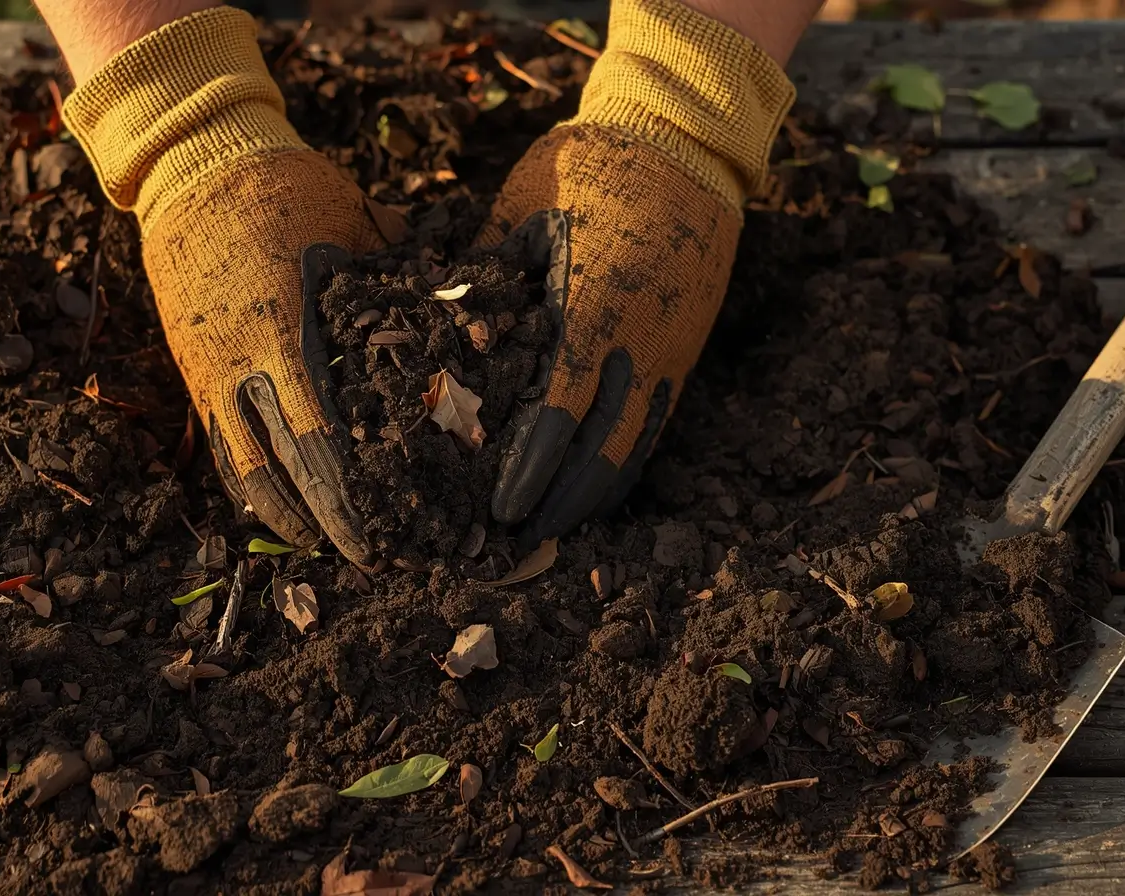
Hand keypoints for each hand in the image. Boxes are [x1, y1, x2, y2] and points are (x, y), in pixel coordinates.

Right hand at [62, 8, 379, 561]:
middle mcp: (238, 363)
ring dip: (285, 517)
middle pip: (280, 473)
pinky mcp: (193, 372)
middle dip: (327, 524)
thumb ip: (412, 279)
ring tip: (327, 545)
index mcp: (283, 328)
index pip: (319, 438)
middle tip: (372, 558)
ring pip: (241, 472)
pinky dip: (253, 486)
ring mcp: (208, 372)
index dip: (353, 496)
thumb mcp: (361, 226)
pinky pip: (221, 448)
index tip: (393, 531)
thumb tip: (483, 315)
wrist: (192, 164)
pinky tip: (285, 509)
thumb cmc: (290, 188)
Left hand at [479, 0, 794, 542]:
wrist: (685, 144)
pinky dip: (622, 468)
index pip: (557, 417)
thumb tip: (438, 338)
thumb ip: (486, 282)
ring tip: (552, 533)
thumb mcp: (524, 217)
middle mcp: (639, 345)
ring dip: (593, 501)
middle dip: (558, 508)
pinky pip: (654, 429)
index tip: (497, 510)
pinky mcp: (684, 352)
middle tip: (514, 542)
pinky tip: (593, 490)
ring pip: (636, 452)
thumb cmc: (591, 170)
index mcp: (594, 310)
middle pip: (602, 455)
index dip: (527, 472)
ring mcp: (669, 353)